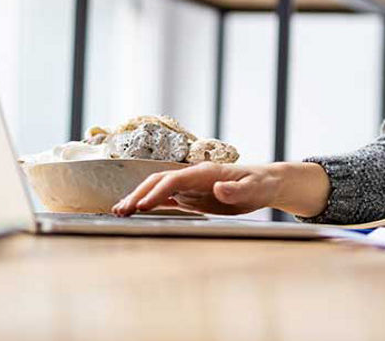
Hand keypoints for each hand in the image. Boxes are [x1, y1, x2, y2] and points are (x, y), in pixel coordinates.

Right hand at [112, 163, 280, 216]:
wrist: (265, 183)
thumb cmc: (260, 185)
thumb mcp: (253, 189)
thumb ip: (236, 189)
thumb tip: (218, 188)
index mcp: (205, 172)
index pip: (174, 179)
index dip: (158, 192)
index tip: (142, 206)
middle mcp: (193, 176)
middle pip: (159, 182)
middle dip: (138, 194)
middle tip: (120, 210)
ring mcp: (190, 186)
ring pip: (158, 189)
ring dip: (139, 198)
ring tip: (119, 211)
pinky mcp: (191, 196)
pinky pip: (166, 198)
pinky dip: (150, 204)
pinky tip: (136, 212)